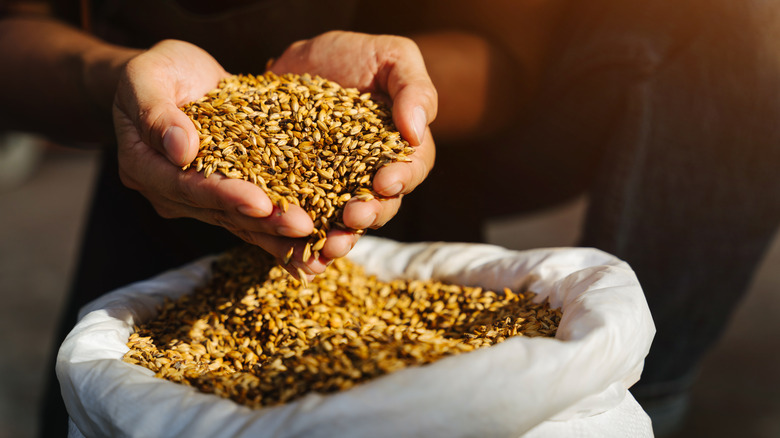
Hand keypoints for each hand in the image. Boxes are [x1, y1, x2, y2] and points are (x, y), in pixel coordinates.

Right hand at [113, 40, 317, 273]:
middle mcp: (173, 193)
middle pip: (222, 212)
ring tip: (317, 249)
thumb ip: (156, 111)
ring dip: (281, 237)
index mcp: (146, 167)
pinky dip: (285, 234)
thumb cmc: (158, 71)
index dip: (226, 195)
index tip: (261, 203)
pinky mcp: (229, 194)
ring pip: (244, 223)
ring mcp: (201, 199)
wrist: (175, 77)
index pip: (188, 187)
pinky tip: (316, 248)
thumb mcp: (146, 77)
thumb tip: (180, 149)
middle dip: (265, 222)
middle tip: (303, 228)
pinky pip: (258, 217)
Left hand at [270, 30, 437, 260]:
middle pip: (380, 205)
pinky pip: (305, 219)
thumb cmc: (356, 56)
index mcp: (400, 149)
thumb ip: (415, 90)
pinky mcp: (301, 192)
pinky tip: (294, 250)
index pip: (410, 170)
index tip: (386, 181)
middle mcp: (372, 176)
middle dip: (369, 215)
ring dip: (339, 237)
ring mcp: (336, 188)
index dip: (401, 179)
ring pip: (344, 222)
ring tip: (326, 246)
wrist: (300, 61)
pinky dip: (302, 238)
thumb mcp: (393, 57)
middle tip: (353, 217)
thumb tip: (417, 133)